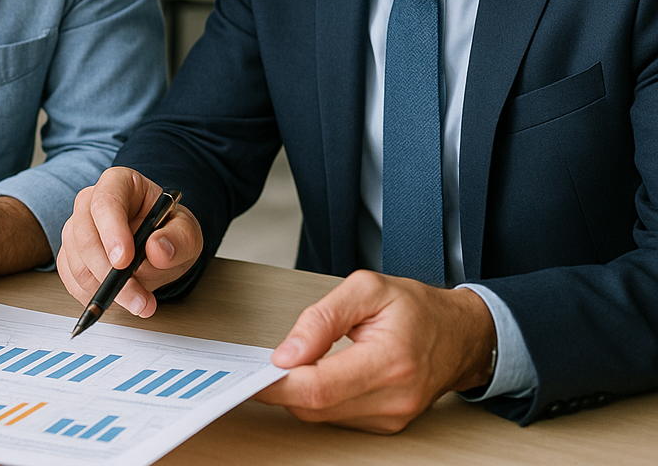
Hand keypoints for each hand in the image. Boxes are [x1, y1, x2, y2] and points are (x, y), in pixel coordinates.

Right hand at [57, 167, 202, 317]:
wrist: (158, 245)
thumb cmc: (167, 230)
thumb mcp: (186, 230)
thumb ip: (179, 238)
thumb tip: (157, 249)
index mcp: (118, 183)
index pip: (105, 203)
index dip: (112, 233)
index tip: (125, 261)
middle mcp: (89, 203)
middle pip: (85, 237)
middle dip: (110, 274)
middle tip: (139, 298)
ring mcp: (75, 230)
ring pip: (77, 264)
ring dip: (106, 291)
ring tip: (139, 301)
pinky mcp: (70, 257)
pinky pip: (73, 282)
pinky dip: (95, 298)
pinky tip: (120, 299)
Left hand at [254, 270, 496, 433]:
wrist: (460, 334)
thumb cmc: (417, 308)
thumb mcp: (367, 289)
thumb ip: (322, 317)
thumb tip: (287, 352)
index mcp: (389, 361)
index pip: (321, 388)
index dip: (279, 384)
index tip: (253, 374)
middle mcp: (392, 399)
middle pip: (317, 408)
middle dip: (282, 387)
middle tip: (261, 364)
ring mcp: (391, 418)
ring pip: (323, 416)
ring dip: (299, 392)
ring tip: (289, 363)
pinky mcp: (386, 425)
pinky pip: (337, 416)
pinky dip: (318, 398)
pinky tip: (313, 374)